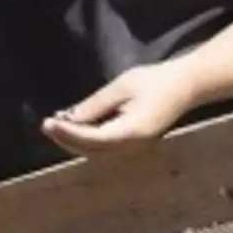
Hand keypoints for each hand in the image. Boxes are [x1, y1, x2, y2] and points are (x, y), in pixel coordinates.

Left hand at [41, 62, 197, 155]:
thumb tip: (70, 118)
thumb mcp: (123, 86)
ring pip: (96, 151)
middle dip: (67, 139)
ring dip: (75, 140)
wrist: (186, 86)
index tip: (49, 123)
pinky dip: (86, 138)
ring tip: (55, 124)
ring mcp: (134, 148)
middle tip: (46, 123)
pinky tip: (73, 125)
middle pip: (92, 150)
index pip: (93, 139)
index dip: (68, 133)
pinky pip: (104, 146)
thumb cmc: (156, 81)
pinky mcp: (132, 144)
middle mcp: (133, 147)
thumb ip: (97, 104)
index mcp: (133, 132)